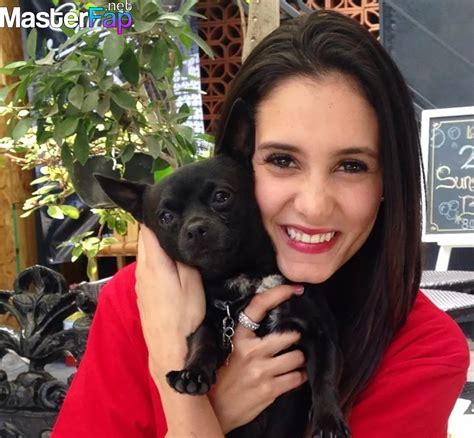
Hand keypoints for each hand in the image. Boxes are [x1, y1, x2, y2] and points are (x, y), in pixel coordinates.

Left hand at [136, 225, 205, 379]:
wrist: (170, 348)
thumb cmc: (185, 316)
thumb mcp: (192, 283)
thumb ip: (184, 258)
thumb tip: (180, 239)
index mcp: (153, 264)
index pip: (147, 230)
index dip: (153, 214)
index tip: (164, 204)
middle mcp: (141, 271)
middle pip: (145, 240)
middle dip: (155, 226)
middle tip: (173, 216)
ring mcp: (140, 283)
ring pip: (146, 254)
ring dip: (155, 242)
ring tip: (173, 234)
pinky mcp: (142, 293)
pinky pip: (147, 267)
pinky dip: (155, 258)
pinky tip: (167, 260)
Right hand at [208, 285, 306, 432]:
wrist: (212, 410)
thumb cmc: (220, 378)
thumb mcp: (227, 350)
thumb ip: (246, 337)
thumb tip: (270, 321)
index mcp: (238, 338)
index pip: (259, 306)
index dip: (278, 293)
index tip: (294, 289)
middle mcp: (251, 351)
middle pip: (289, 335)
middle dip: (296, 339)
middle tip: (294, 341)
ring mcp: (261, 371)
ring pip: (297, 357)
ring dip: (299, 360)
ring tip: (294, 361)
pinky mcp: (269, 390)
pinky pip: (297, 378)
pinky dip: (299, 376)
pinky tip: (293, 375)